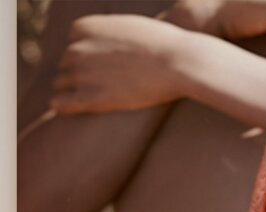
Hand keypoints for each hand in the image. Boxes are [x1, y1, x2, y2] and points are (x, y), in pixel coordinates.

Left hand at [52, 15, 189, 114]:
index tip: (106, 64)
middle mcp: (77, 47)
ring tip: (95, 96)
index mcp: (84, 27)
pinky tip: (69, 108)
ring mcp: (82, 73)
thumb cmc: (165, 45)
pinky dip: (63, 105)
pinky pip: (61, 103)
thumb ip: (110, 32)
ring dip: (73, 89)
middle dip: (81, 72)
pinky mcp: (91, 97)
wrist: (180, 63)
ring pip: (61, 82)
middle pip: (66, 63)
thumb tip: (109, 43)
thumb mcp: (130, 26)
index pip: (73, 42)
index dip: (89, 54)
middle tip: (105, 83)